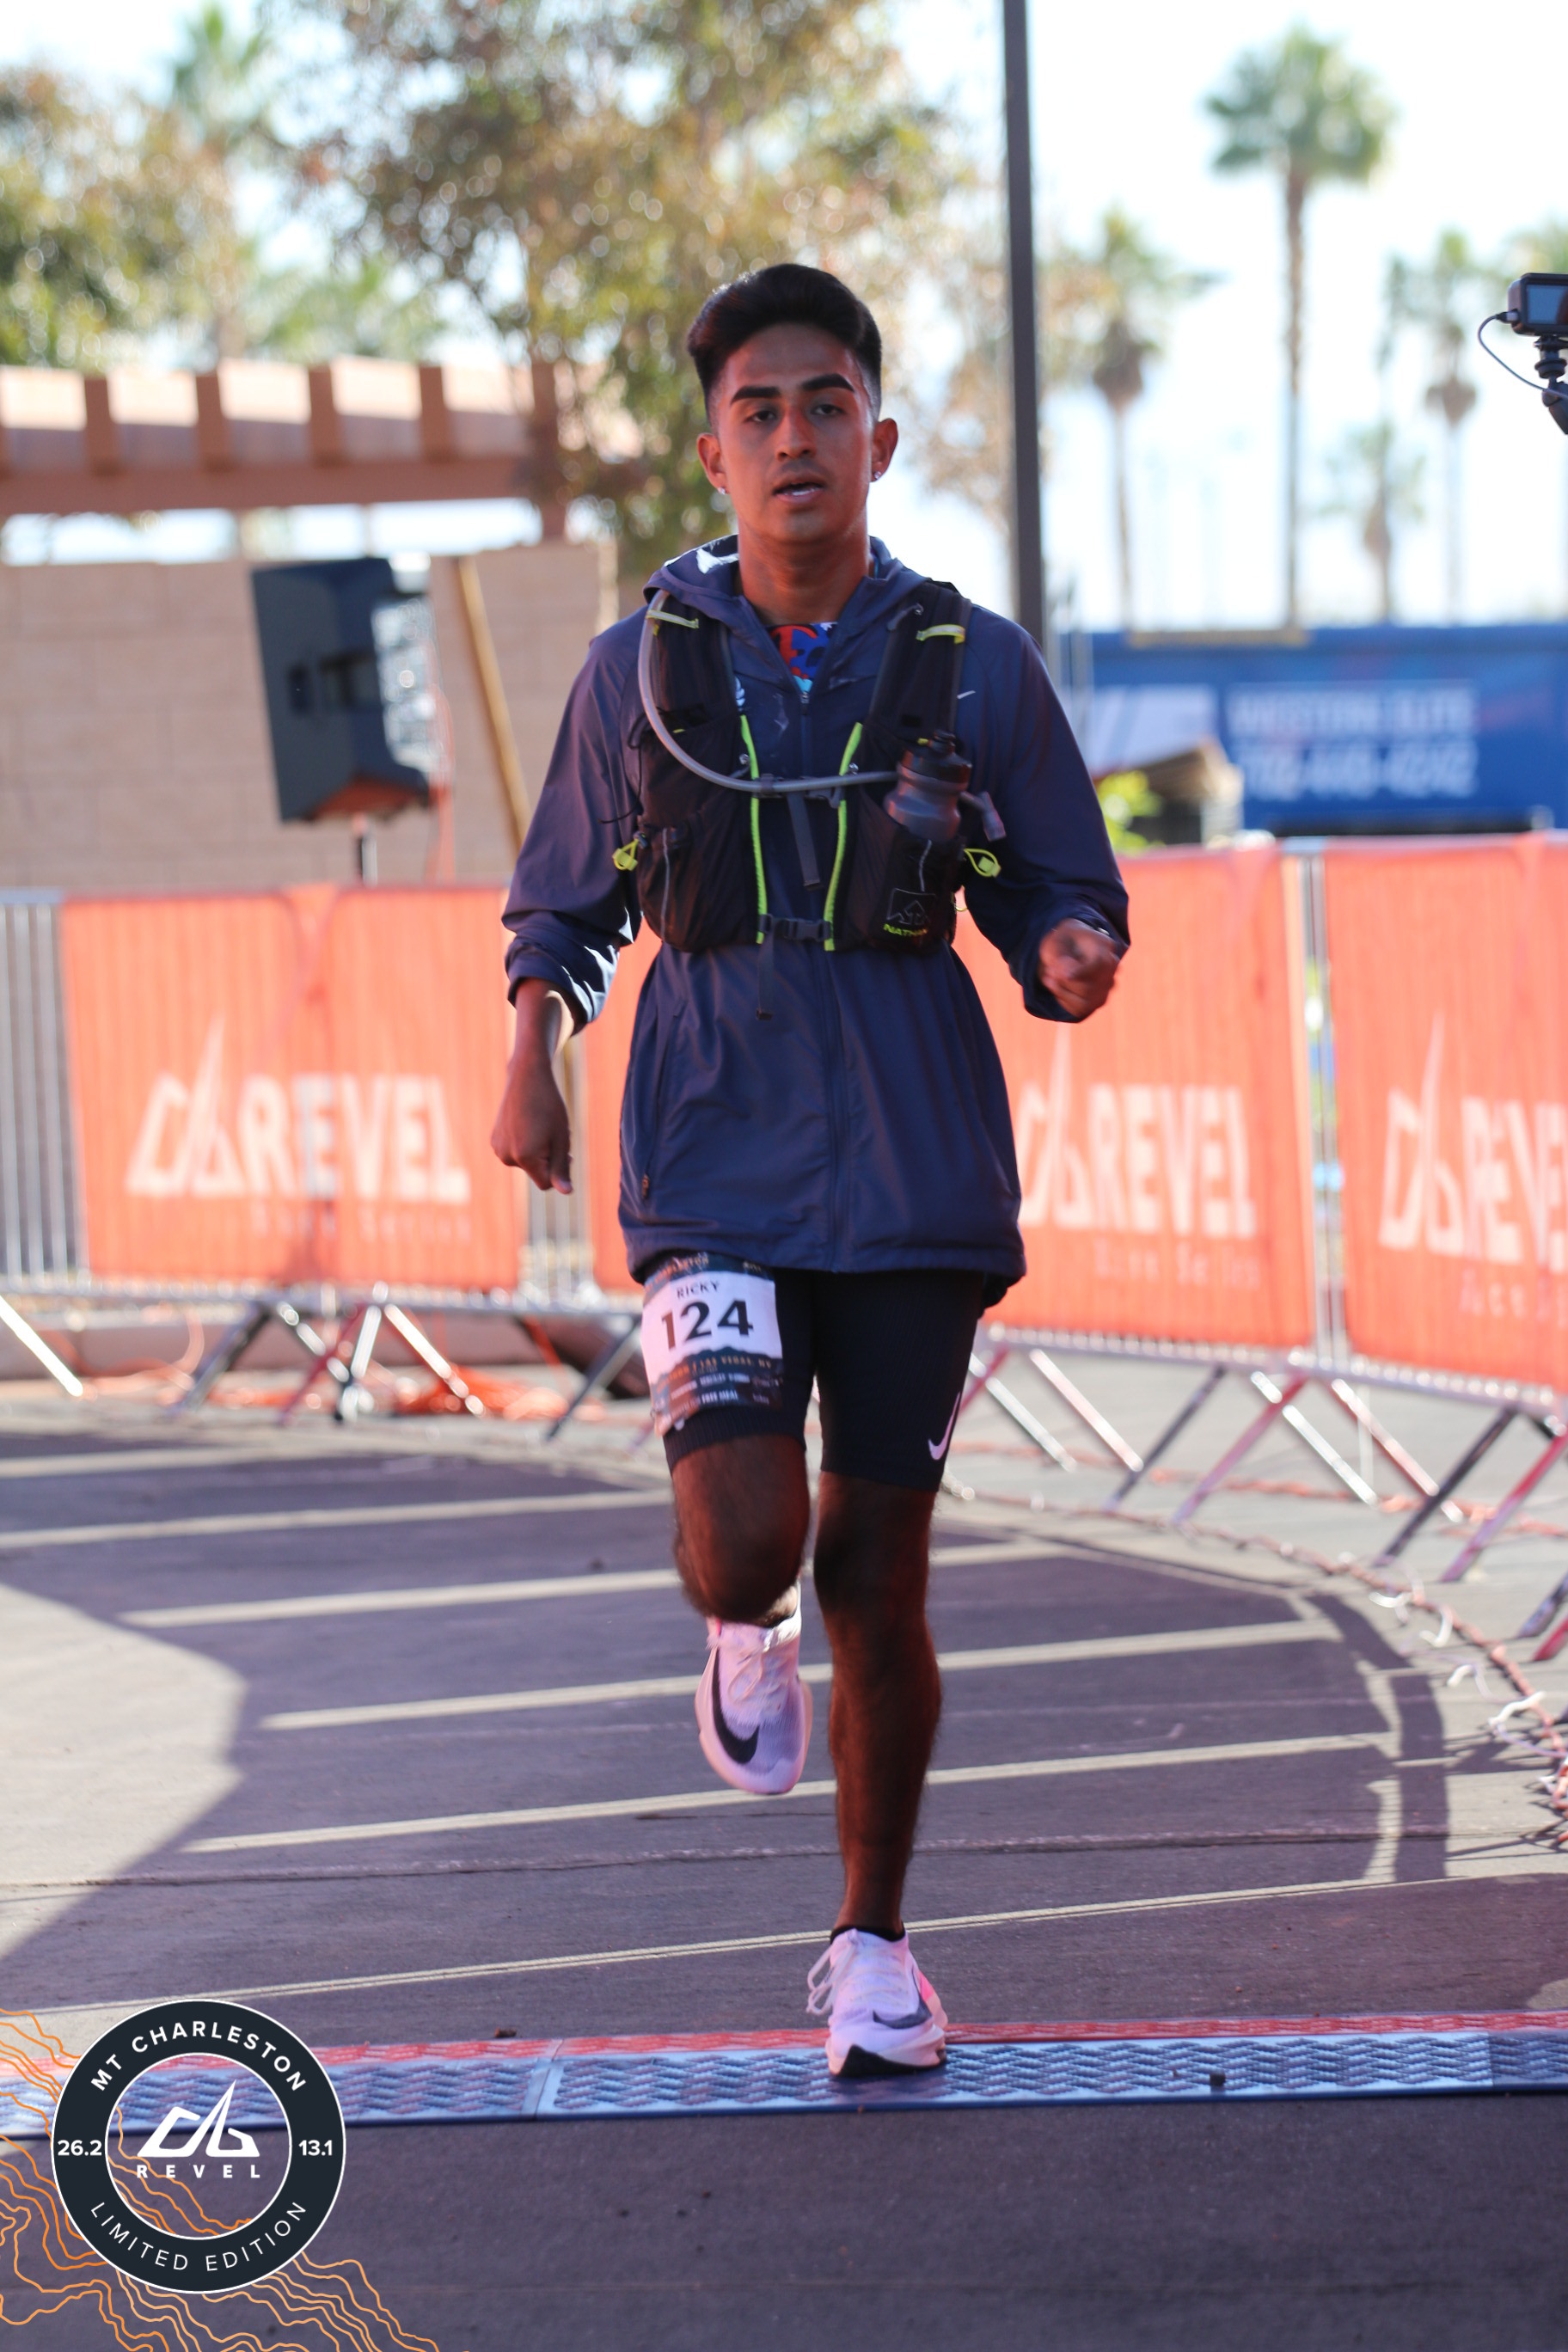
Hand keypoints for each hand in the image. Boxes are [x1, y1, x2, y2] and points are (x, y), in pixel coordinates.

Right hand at [491, 981, 573, 1192]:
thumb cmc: (549, 1107)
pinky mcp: (494, 1141)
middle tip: (552, 1134)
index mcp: (525, 1157)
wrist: (527, 1078)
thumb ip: (562, 1168)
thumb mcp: (561, 1138)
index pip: (546, 1184)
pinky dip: (524, 1144)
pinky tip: (527, 1123)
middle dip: (547, 1160)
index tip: (564, 1150)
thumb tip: (565, 1192)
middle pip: (536, 1173)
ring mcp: (497, 1148)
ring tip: (539, 1126)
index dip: (558, 1169)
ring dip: (536, 1151)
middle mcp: (506, 1156)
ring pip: (526, 1163)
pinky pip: (515, 1153)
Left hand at [1038, 920, 1120, 1019]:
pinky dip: (1063, 1000)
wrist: (1066, 950)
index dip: (1080, 972)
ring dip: (1062, 992)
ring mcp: (1108, 986)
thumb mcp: (1053, 943)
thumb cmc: (1062, 943)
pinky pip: (1080, 1009)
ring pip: (1085, 1002)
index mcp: (1104, 946)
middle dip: (1063, 983)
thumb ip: (1058, 956)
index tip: (1060, 974)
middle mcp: (1112, 968)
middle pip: (1089, 987)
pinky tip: (1057, 987)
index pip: (1100, 964)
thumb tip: (1067, 975)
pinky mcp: (1100, 999)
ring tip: (1049, 979)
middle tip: (1049, 971)